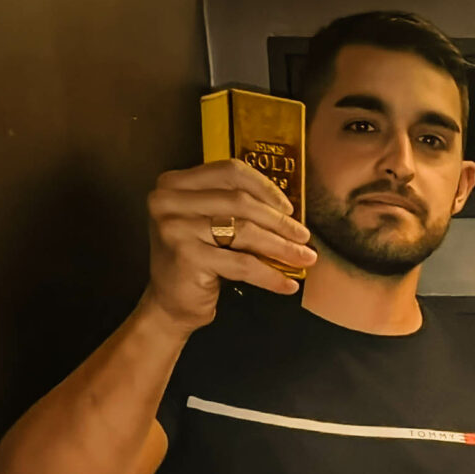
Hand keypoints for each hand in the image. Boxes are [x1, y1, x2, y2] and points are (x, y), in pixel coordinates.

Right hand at [140, 160, 315, 326]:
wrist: (171, 302)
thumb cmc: (197, 260)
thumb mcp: (209, 224)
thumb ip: (236, 208)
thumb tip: (288, 212)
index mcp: (176, 183)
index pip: (230, 172)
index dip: (265, 188)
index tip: (289, 208)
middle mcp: (169, 200)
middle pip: (240, 201)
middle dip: (280, 222)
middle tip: (304, 238)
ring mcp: (175, 227)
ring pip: (244, 231)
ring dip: (281, 247)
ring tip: (304, 259)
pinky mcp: (187, 256)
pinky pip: (242, 263)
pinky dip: (270, 275)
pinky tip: (287, 284)